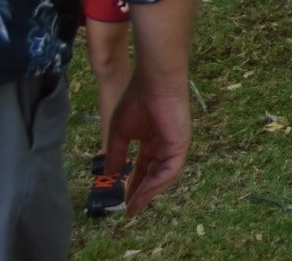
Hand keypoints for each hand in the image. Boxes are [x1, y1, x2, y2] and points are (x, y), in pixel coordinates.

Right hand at [104, 76, 190, 214]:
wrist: (154, 83)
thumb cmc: (137, 100)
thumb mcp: (120, 133)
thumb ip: (117, 154)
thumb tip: (111, 174)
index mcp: (152, 140)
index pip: (144, 167)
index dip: (133, 184)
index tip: (123, 199)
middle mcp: (165, 145)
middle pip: (154, 175)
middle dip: (142, 192)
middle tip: (130, 209)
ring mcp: (175, 145)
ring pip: (163, 176)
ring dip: (148, 192)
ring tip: (135, 205)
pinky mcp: (180, 144)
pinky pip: (169, 170)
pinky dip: (156, 183)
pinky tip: (143, 192)